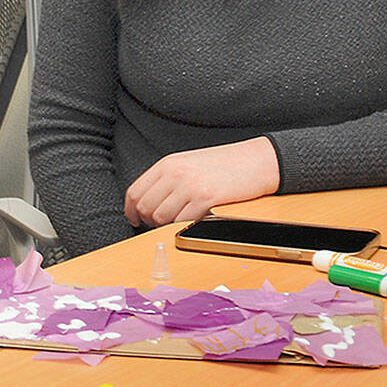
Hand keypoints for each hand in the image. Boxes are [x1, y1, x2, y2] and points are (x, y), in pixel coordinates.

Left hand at [124, 137, 279, 227]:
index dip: (131, 210)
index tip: (135, 219)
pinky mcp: (206, 198)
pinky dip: (184, 225)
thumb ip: (167, 179)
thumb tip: (148, 202)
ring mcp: (190, 185)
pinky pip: (182, 221)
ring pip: (161, 218)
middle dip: (149, 221)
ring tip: (181, 219)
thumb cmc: (224, 164)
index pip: (135, 191)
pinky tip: (193, 219)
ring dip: (167, 225)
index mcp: (168, 163)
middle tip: (160, 223)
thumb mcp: (188, 163)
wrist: (255, 161)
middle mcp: (175, 173)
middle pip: (145, 207)